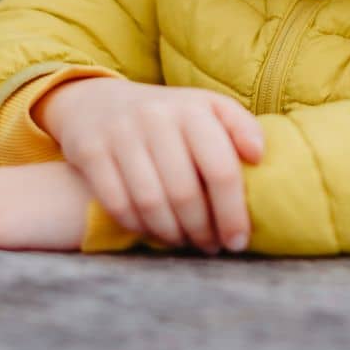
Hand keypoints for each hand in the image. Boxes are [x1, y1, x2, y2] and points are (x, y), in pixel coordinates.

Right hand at [35, 79, 263, 253]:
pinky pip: (118, 204)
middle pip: (185, 192)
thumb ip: (239, 126)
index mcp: (192, 108)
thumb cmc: (168, 116)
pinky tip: (153, 232)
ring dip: (172, 233)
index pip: (220, 169)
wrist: (99, 102)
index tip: (238, 240)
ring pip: (151, 202)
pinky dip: (139, 227)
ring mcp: (120, 133)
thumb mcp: (206, 108)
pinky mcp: (91, 151)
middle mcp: (155, 116)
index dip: (233, 212)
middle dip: (202, 229)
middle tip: (211, 246)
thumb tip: (259, 155)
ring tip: (185, 242)